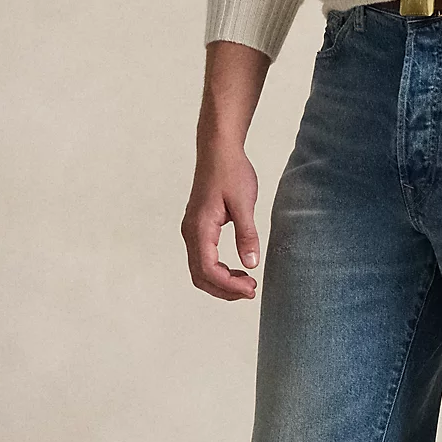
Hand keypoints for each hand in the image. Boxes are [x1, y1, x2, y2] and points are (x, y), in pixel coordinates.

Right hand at [183, 145, 261, 299]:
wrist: (218, 150)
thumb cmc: (231, 172)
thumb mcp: (244, 203)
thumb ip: (247, 234)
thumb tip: (251, 264)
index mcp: (200, 228)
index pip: (208, 269)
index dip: (229, 286)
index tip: (251, 289)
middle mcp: (190, 232)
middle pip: (200, 276)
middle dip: (224, 289)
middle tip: (251, 291)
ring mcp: (191, 230)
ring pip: (200, 270)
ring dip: (221, 282)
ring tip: (247, 283)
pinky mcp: (198, 228)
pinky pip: (203, 258)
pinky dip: (218, 271)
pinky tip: (238, 269)